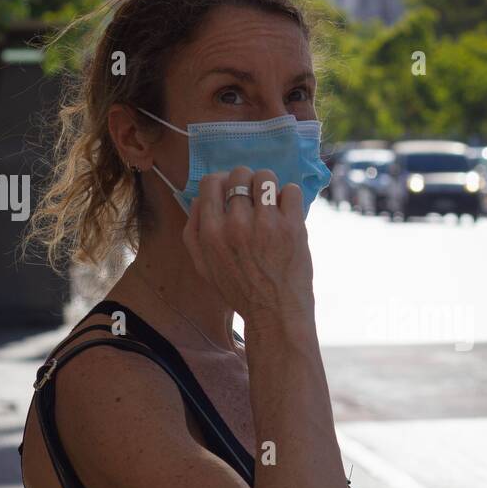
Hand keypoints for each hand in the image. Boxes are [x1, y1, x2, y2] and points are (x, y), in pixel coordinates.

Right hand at [182, 166, 313, 328]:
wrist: (275, 313)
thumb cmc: (239, 291)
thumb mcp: (203, 267)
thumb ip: (194, 231)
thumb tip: (200, 198)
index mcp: (211, 232)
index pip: (211, 182)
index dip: (223, 181)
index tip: (233, 192)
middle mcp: (236, 224)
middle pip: (240, 174)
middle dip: (247, 181)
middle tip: (255, 199)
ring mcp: (266, 224)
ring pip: (266, 177)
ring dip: (270, 186)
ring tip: (272, 203)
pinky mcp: (293, 227)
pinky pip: (292, 190)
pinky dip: (290, 197)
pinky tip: (288, 212)